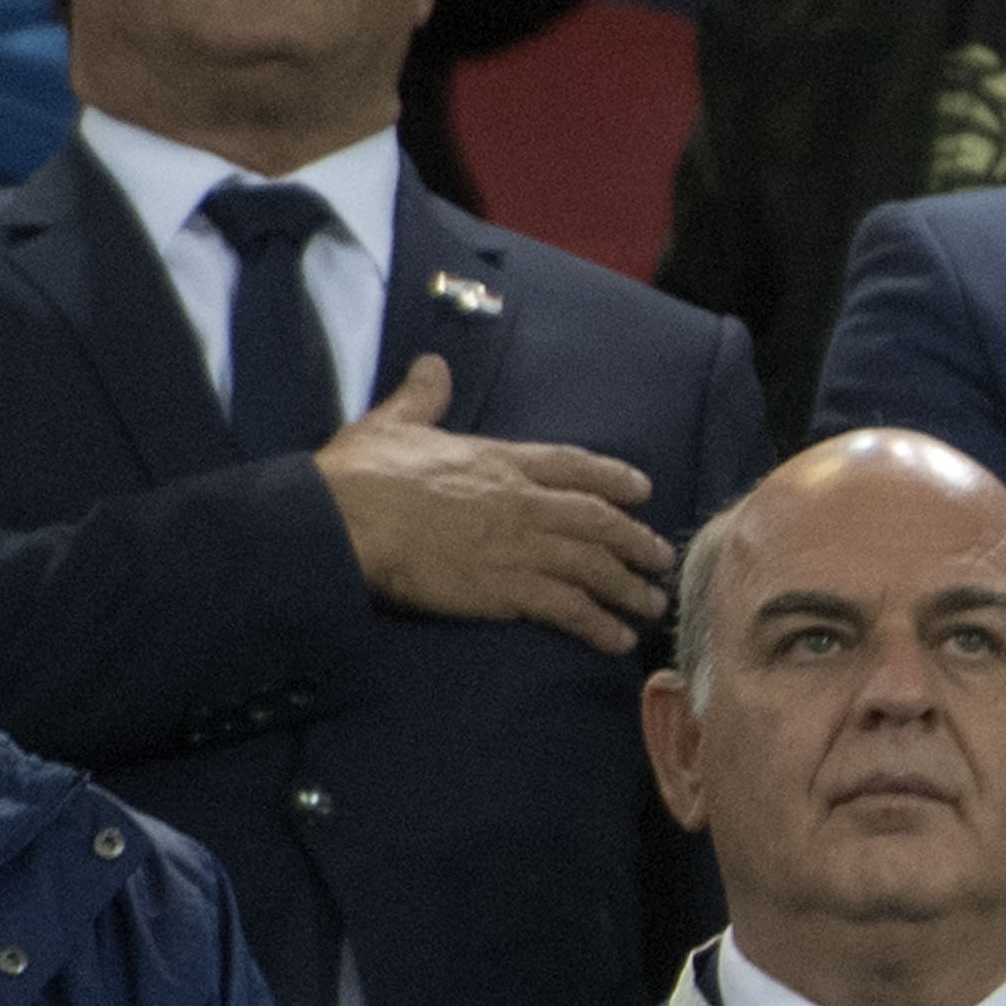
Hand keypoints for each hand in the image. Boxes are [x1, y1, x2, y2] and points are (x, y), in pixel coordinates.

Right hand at [316, 355, 673, 653]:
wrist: (343, 523)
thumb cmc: (361, 475)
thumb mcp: (393, 423)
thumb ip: (423, 397)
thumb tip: (432, 364)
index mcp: (501, 461)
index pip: (574, 466)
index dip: (613, 477)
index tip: (642, 490)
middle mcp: (524, 503)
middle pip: (600, 521)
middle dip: (636, 541)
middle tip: (661, 558)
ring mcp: (521, 548)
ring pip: (595, 567)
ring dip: (628, 588)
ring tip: (652, 606)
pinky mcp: (507, 590)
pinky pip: (569, 609)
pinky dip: (598, 624)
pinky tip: (617, 640)